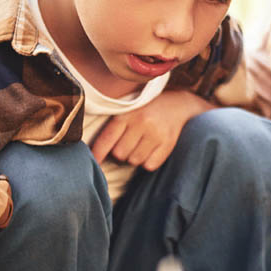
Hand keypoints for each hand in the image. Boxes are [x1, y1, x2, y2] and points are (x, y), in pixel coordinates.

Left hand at [89, 91, 210, 170]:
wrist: (177, 105)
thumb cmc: (145, 111)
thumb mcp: (128, 111)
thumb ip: (113, 128)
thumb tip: (95, 155)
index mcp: (127, 114)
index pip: (107, 139)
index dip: (98, 153)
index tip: (93, 163)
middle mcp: (142, 123)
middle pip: (119, 154)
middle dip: (121, 152)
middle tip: (129, 143)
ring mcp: (156, 134)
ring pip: (134, 160)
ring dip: (134, 157)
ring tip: (141, 145)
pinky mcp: (168, 144)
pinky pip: (149, 165)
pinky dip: (148, 162)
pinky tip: (151, 150)